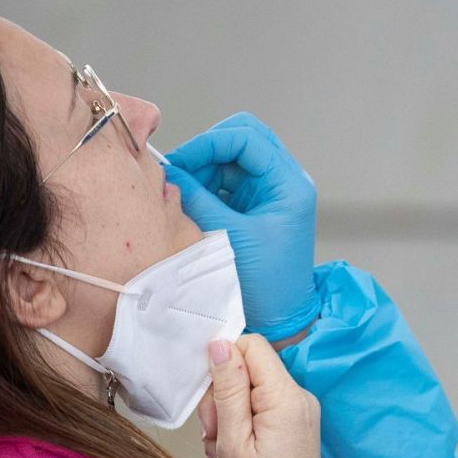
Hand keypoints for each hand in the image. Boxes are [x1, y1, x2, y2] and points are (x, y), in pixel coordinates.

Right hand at [166, 113, 318, 341]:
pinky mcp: (255, 207)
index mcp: (288, 184)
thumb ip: (198, 198)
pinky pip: (227, 182)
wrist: (282, 320)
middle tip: (180, 174)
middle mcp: (283, 182)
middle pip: (241, 140)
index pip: (246, 138)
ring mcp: (269, 194)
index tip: (180, 163)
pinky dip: (206, 186)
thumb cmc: (266, 285)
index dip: (209, 143)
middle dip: (206, 152)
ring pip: (230, 160)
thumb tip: (169, 171)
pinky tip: (189, 202)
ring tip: (181, 193)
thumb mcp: (229, 236)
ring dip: (203, 170)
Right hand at [201, 335, 323, 457]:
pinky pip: (261, 407)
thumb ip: (227, 390)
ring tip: (223, 450)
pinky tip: (234, 452)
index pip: (251, 345)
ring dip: (228, 415)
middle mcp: (300, 397)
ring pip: (251, 389)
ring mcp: (300, 411)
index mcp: (287, 397)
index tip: (211, 401)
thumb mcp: (232, 441)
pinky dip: (241, 425)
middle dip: (222, 396)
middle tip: (215, 434)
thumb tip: (220, 344)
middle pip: (249, 367)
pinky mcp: (296, 425)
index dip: (223, 363)